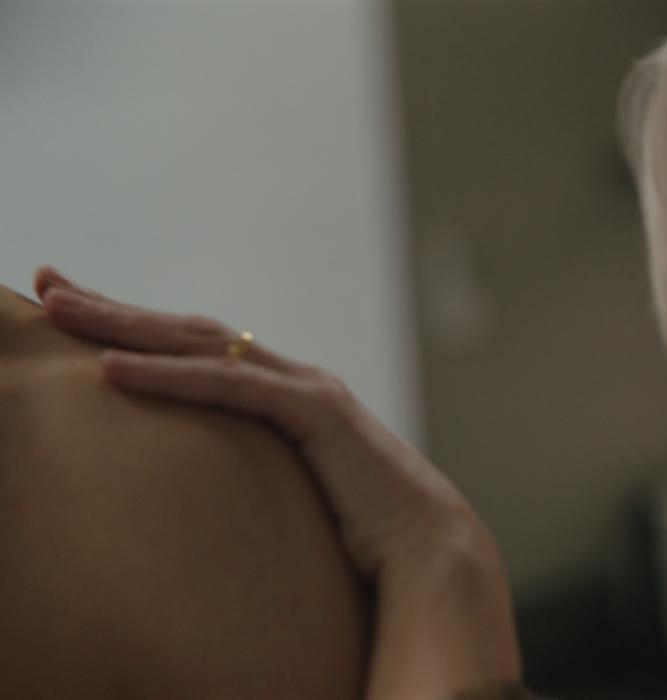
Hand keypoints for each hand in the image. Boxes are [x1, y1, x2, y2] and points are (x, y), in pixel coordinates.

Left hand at [33, 267, 521, 696]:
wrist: (427, 546)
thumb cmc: (365, 531)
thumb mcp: (298, 492)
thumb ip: (263, 472)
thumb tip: (215, 490)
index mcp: (291, 395)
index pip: (203, 349)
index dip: (140, 327)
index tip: (80, 312)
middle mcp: (297, 378)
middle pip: (190, 330)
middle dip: (115, 306)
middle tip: (46, 284)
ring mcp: (308, 388)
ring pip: (201, 343)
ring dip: (125, 324)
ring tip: (59, 308)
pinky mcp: (315, 412)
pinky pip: (229, 386)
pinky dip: (167, 375)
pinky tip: (110, 370)